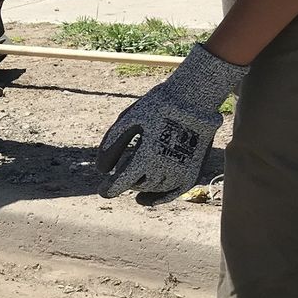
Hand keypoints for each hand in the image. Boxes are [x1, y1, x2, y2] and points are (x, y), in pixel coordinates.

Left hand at [96, 42, 246, 198]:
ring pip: (154, 189)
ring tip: (134, 176)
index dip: (110, 189)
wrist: (196, 97)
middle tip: (123, 169)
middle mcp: (164, 168)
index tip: (103, 191)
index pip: (123, 182)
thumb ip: (113, 144)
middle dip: (127, 180)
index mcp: (146, 155)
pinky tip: (144, 200)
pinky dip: (158, 198)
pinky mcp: (192, 171)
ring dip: (141, 186)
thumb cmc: (158, 104)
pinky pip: (173, 193)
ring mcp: (180, 171)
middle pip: (138, 185)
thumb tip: (101, 170)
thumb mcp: (130, 119)